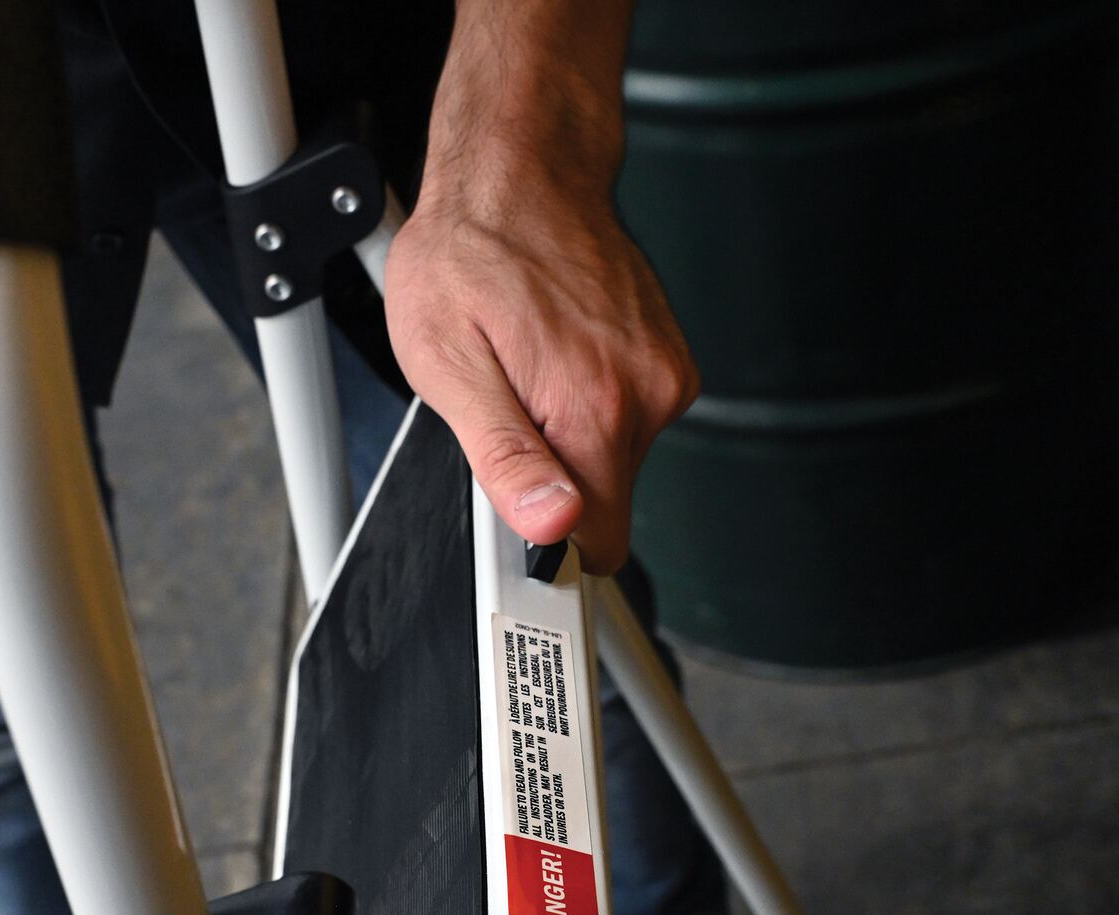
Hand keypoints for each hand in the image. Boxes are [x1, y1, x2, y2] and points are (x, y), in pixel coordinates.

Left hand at [385, 170, 698, 574]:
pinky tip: (555, 351)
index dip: (548, 541)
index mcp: (595, 409)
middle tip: (507, 404)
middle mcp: (648, 394)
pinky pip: (626, 416)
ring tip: (528, 365)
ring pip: (613, 457)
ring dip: (567, 432)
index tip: (517, 505)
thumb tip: (552, 526)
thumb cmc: (470, 254)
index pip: (597, 542)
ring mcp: (665, 372)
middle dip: (552, 476)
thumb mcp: (449, 366)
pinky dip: (588, 400)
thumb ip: (505, 459)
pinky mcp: (668, 356)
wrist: (519, 168)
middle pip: (602, 500)